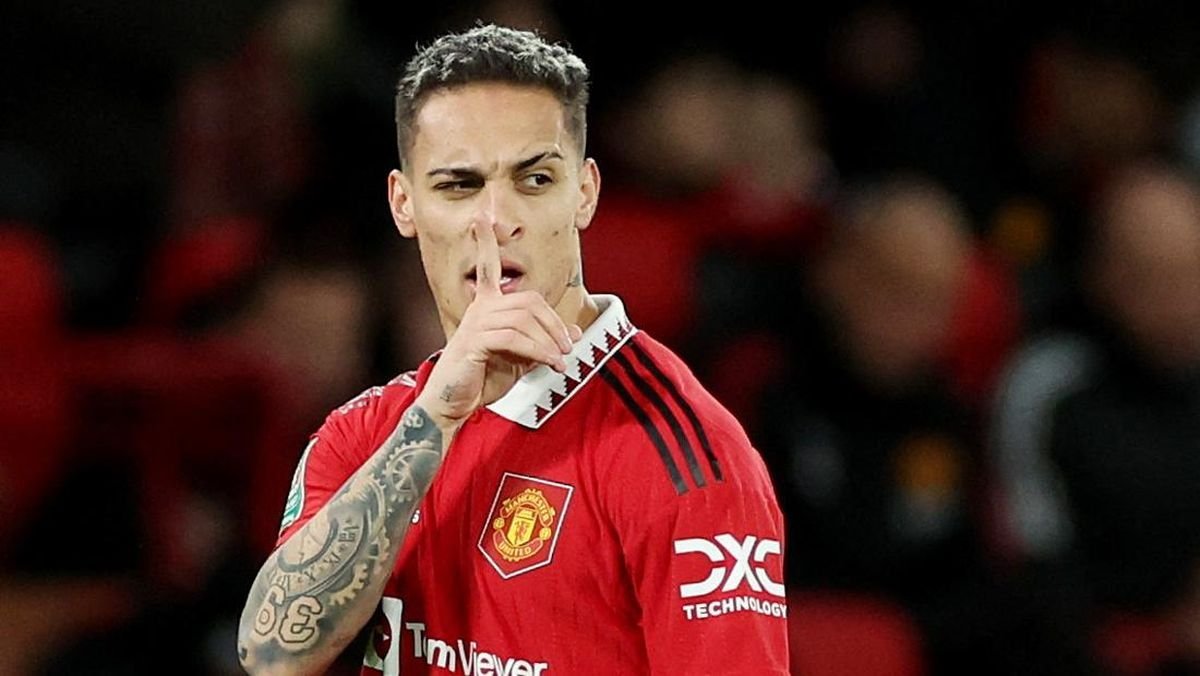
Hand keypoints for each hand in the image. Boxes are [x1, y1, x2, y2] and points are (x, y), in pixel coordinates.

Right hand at [416, 221, 580, 430]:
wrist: (454, 405)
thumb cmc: (483, 380)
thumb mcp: (520, 358)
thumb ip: (542, 342)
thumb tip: (572, 333)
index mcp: (486, 306)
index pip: (488, 268)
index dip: (485, 242)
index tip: (481, 218)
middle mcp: (479, 309)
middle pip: (528, 300)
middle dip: (553, 323)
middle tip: (568, 346)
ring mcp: (475, 324)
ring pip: (524, 319)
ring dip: (549, 341)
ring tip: (561, 360)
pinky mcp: (474, 342)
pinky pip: (514, 338)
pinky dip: (538, 351)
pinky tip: (549, 363)